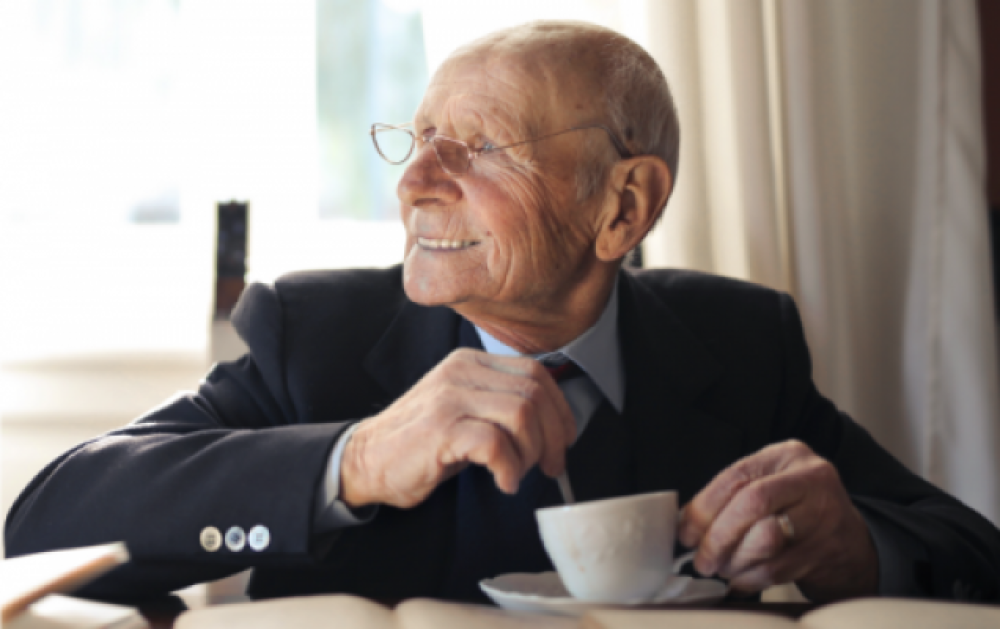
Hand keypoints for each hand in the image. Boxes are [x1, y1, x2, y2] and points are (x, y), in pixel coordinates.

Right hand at [340, 348, 576, 508]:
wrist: (367, 460)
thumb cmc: (421, 443)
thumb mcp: (465, 410)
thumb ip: (502, 406)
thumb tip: (554, 426)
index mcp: (471, 363)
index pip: (536, 373)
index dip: (560, 410)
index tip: (563, 440)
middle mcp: (462, 372)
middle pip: (535, 394)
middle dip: (553, 437)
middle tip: (549, 466)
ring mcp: (450, 398)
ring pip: (522, 414)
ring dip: (530, 453)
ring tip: (517, 473)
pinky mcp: (441, 428)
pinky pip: (496, 443)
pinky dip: (509, 468)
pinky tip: (502, 481)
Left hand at [677, 440, 877, 601]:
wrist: (851, 542)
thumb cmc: (798, 510)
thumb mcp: (770, 485)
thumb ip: (732, 496)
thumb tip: (686, 522)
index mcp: (788, 455)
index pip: (736, 476)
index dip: (704, 507)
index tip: (686, 532)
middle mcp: (811, 479)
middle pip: (752, 503)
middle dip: (718, 536)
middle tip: (702, 559)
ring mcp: (825, 514)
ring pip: (765, 538)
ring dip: (735, 561)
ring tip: (723, 568)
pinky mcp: (828, 550)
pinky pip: (777, 568)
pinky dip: (751, 578)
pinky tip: (742, 579)